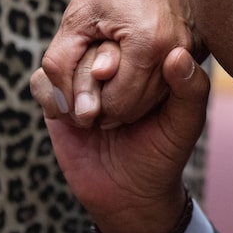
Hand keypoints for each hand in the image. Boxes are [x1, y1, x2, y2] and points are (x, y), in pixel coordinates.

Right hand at [32, 45, 209, 232]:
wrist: (129, 192)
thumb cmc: (164, 152)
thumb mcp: (186, 122)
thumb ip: (191, 89)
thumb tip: (179, 54)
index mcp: (142, 62)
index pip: (121, 39)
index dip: (112, 55)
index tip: (108, 72)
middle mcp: (110, 66)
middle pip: (87, 47)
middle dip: (89, 73)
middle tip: (96, 100)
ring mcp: (81, 81)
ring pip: (61, 64)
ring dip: (73, 90)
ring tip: (89, 117)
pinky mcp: (57, 100)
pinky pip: (41, 83)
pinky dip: (52, 98)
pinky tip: (73, 120)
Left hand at [40, 0, 202, 126]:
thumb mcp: (74, 18)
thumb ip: (61, 66)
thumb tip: (66, 109)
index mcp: (148, 44)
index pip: (119, 106)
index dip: (93, 104)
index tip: (80, 87)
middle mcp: (179, 49)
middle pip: (141, 106)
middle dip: (112, 101)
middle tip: (93, 78)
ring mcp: (195, 47)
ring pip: (158, 96)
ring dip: (132, 91)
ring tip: (113, 64)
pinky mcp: (202, 44)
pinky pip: (171, 77)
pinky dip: (150, 76)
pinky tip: (134, 56)